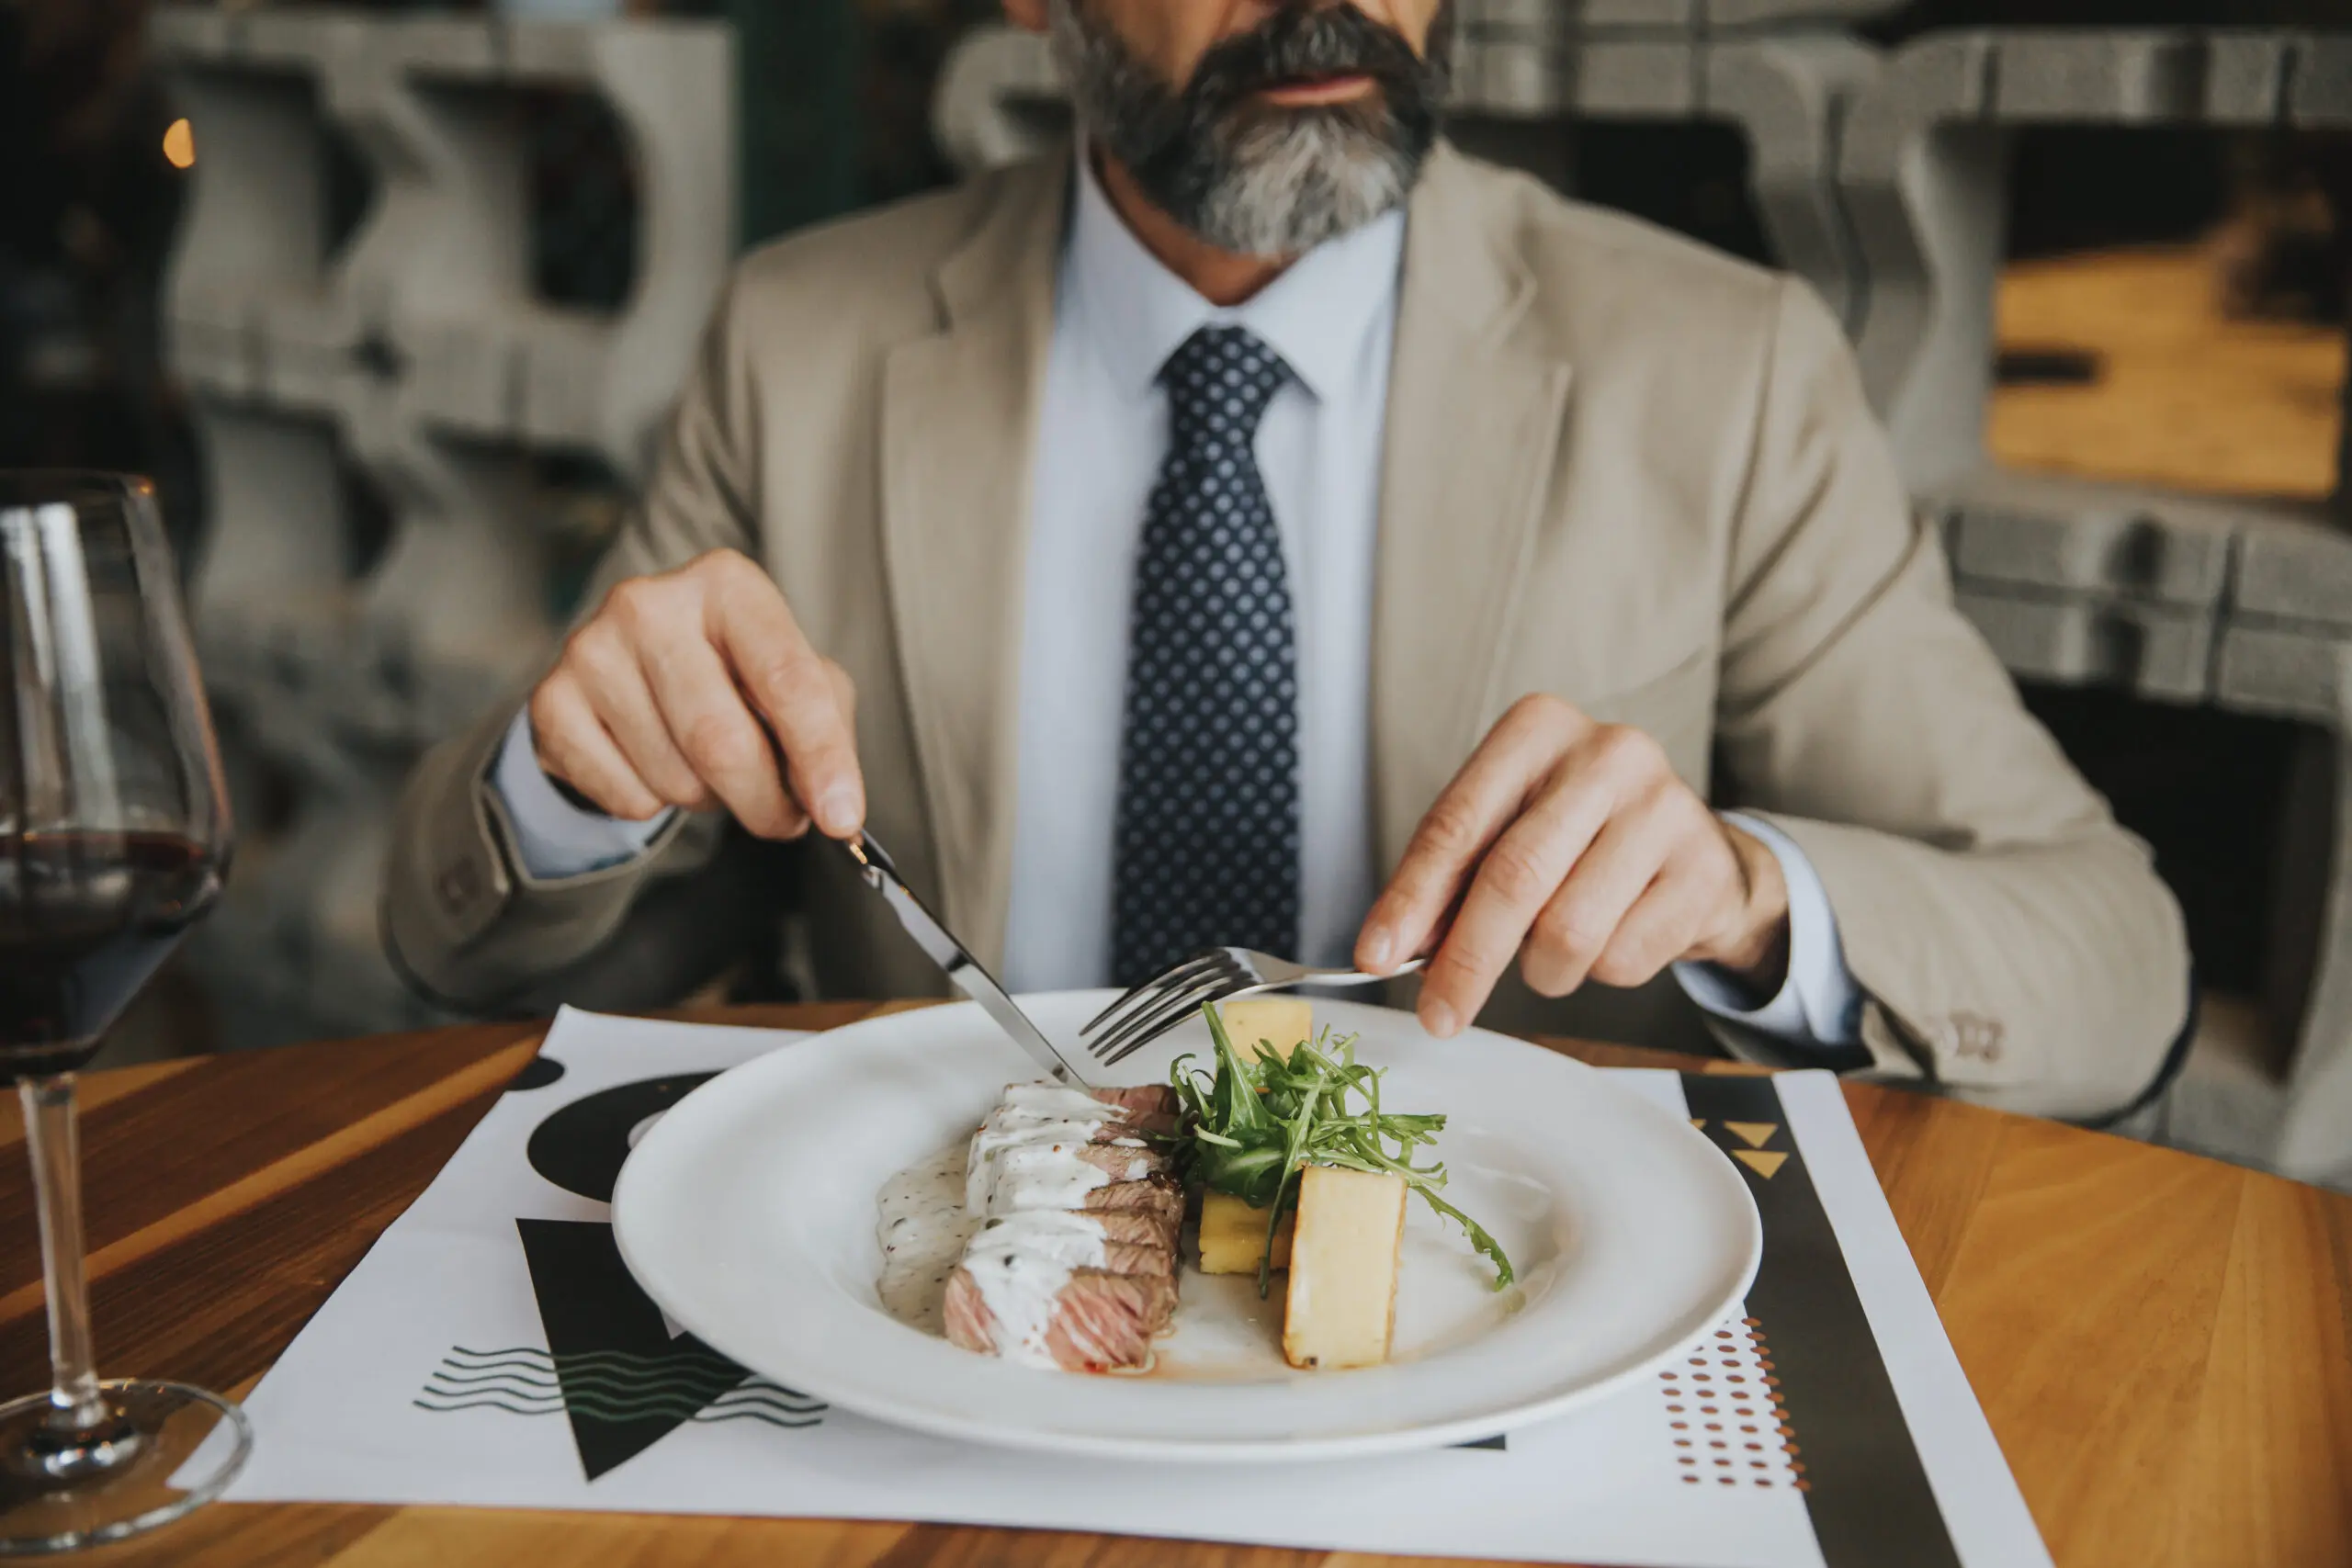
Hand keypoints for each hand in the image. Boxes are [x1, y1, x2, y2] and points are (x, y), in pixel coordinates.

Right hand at [527, 549, 862, 840]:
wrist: (631, 669)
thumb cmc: (732, 673)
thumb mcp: (794, 678)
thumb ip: (825, 729)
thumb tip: (834, 805)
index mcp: (727, 584)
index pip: (786, 679)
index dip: (821, 756)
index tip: (841, 816)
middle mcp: (651, 603)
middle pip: (722, 741)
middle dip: (765, 802)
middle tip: (783, 821)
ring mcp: (591, 649)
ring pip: (675, 778)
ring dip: (710, 800)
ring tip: (709, 769)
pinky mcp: (552, 701)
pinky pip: (627, 796)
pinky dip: (657, 804)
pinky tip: (654, 764)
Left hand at [1354, 694, 1788, 1036]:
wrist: (1692, 854)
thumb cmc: (1579, 840)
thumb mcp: (1508, 832)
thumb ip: (1452, 880)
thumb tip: (1397, 947)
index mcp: (1537, 730)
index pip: (1456, 824)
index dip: (1411, 898)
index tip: (1376, 955)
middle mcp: (1606, 754)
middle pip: (1514, 878)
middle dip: (1466, 960)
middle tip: (1438, 1014)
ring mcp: (1665, 808)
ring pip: (1569, 930)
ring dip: (1543, 970)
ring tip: (1550, 953)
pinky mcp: (1704, 869)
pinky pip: (1624, 957)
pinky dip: (1600, 971)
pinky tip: (1613, 936)